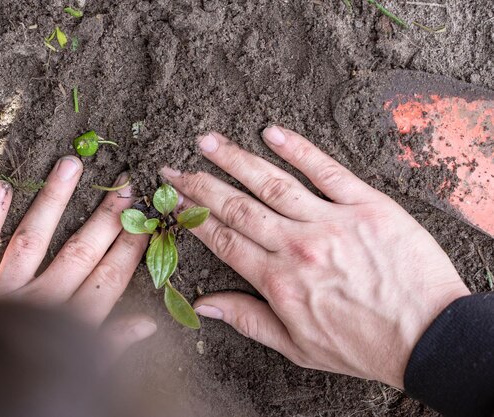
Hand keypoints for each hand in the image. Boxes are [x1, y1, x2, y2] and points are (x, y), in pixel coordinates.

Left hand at [0, 156, 156, 355]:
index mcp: (69, 322)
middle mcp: (39, 300)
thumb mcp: (80, 370)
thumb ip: (111, 345)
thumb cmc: (30, 383)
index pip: (110, 278)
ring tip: (71, 165)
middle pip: (79, 252)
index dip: (131, 247)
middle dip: (107, 218)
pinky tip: (1, 188)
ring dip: (54, 200)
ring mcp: (2, 291)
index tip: (148, 220)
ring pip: (33, 239)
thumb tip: (147, 324)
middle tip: (127, 186)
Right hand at [161, 127, 469, 388]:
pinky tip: (272, 132)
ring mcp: (331, 221)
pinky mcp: (366, 205)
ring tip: (208, 141)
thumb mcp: (297, 347)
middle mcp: (297, 246)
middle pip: (237, 207)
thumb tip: (204, 305)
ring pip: (272, 183)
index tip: (175, 199)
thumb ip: (248, 320)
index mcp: (278, 281)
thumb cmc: (363, 345)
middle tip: (175, 167)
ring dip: (235, 159)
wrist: (429, 337)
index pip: (223, 240)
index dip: (194, 217)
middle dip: (200, 184)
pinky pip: (326, 170)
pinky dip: (298, 149)